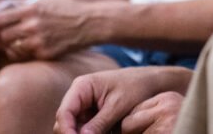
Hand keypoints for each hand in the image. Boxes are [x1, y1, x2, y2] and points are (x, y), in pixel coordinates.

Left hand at [0, 0, 91, 60]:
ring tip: (16, 42)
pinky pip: (24, 56)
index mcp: (31, 9)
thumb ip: (18, 6)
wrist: (90, 23)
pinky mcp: (45, 53)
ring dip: (8, 47)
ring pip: (10, 48)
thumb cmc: (65, 10)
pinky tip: (31, 47)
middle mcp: (32, 25)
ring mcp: (38, 41)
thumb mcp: (43, 1)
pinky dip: (23, 53)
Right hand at [54, 67, 191, 133]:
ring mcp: (83, 106)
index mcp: (82, 87)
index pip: (64, 113)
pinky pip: (83, 129)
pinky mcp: (90, 115)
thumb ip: (99, 123)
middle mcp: (77, 96)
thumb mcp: (118, 106)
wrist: (148, 82)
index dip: (67, 131)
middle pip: (64, 123)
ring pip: (72, 128)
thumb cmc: (135, 87)